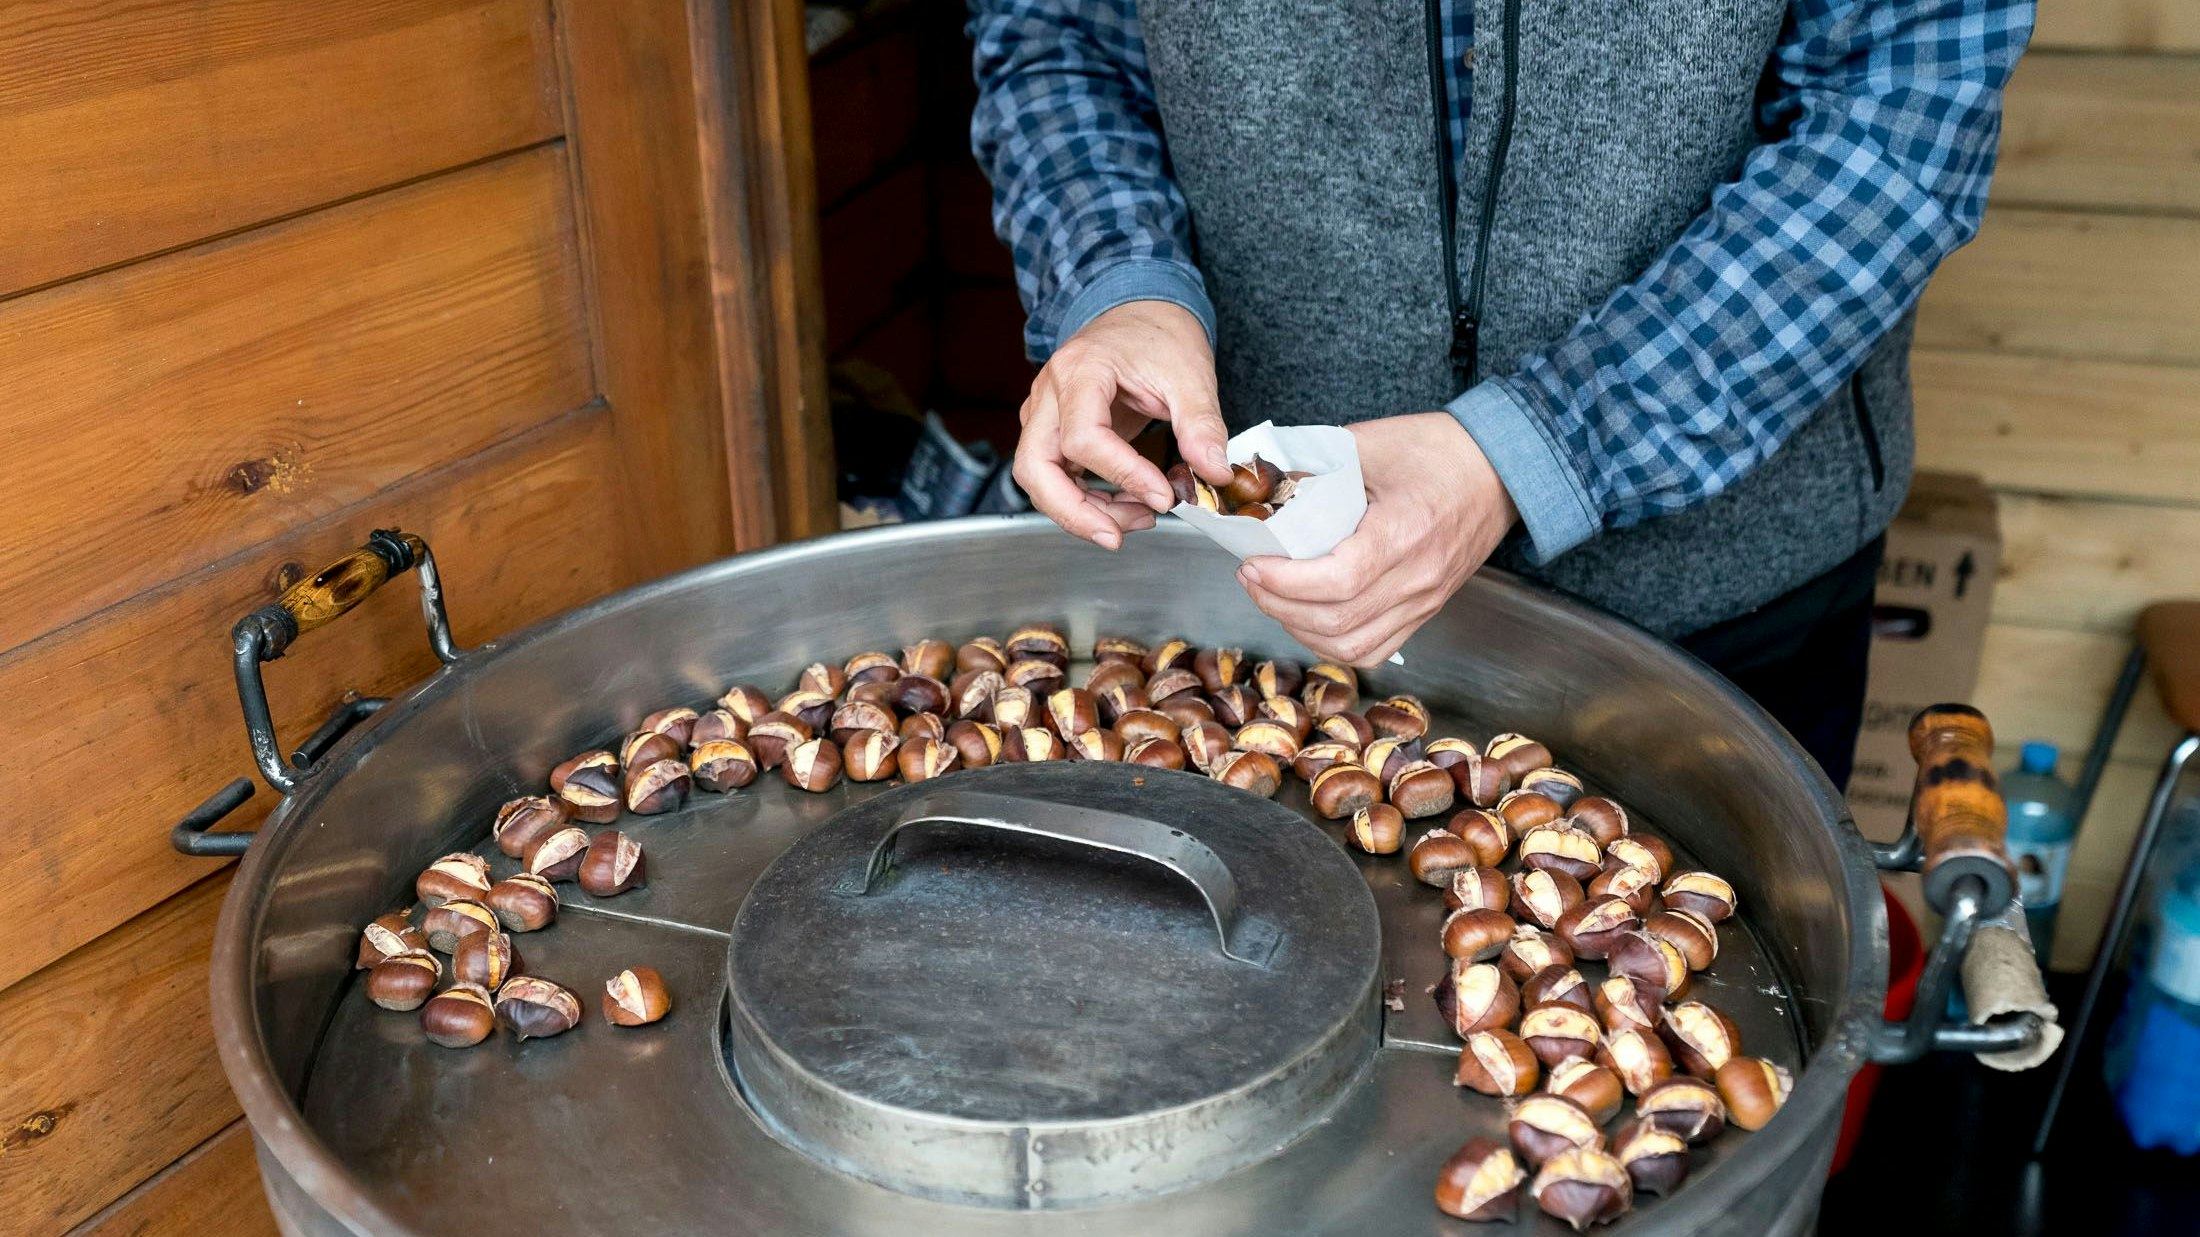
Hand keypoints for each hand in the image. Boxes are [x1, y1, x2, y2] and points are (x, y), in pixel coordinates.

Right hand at [1012, 300, 1231, 549]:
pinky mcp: (1053, 431)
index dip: (1123, 475)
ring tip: (1136, 520)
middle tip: (1117, 537)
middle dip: (1073, 511)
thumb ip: (1201, 424)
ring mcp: (1044, 413)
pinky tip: (1124, 507)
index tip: (1164, 497)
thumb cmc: (1159, 335)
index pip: (1083, 437)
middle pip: (1034, 466)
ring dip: (1080, 511)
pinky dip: (1084, 501)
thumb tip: (1213, 473)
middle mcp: (1049, 393)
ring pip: (1037, 478)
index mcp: (1081, 370)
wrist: (1140, 312)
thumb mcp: (1190, 374)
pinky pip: (1055, 476)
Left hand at [1238, 413, 1518, 666]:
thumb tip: (1260, 481)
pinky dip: (1334, 644)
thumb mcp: (1371, 442)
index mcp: (1404, 533)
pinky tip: (1310, 619)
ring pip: (1352, 646)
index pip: (1337, 581)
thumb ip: (1314, 463)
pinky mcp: (1426, 610)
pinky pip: (1375, 649)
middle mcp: (1417, 578)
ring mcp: (1425, 600)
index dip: (1284, 582)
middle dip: (1279, 605)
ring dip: (1301, 629)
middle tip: (1251, 577)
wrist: (1499, 468)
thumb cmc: (1438, 450)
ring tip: (1274, 598)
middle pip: (1337, 622)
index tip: (1252, 563)